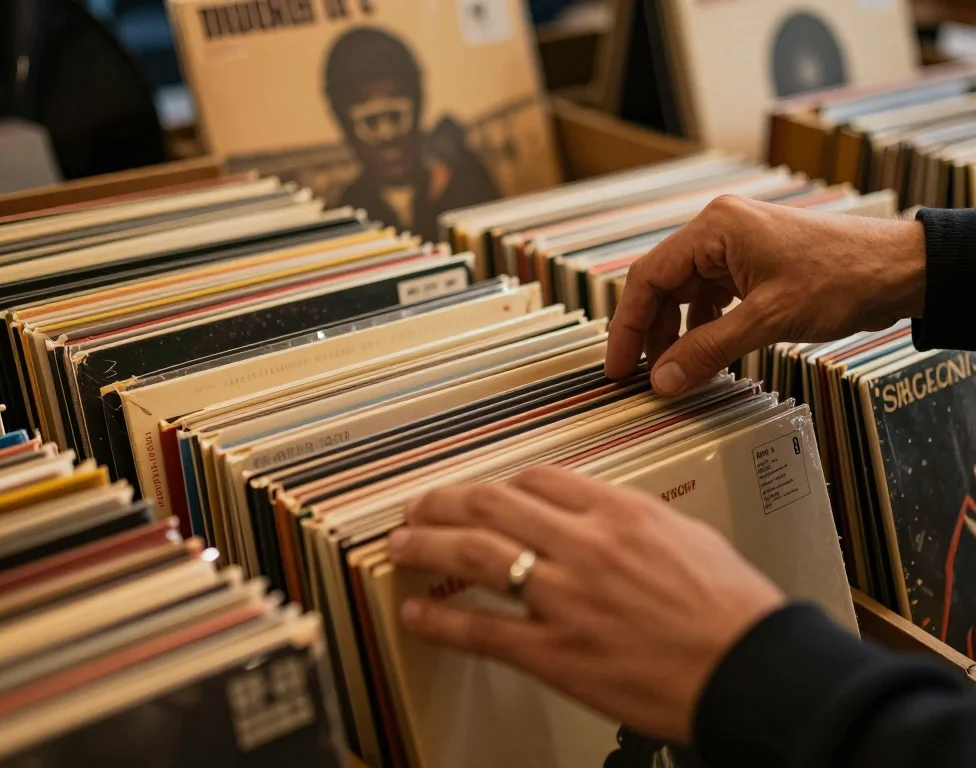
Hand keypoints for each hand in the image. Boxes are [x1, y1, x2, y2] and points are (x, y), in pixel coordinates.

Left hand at [386, 466, 785, 742]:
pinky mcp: (555, 652)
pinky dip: (441, 620)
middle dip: (444, 501)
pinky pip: (481, 629)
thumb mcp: (686, 536)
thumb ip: (631, 519)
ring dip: (426, 544)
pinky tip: (418, 614)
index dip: (499, 485)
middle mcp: (584, 544)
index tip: (484, 493)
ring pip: (474, 554)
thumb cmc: (732, 609)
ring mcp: (564, 597)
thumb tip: (598, 515)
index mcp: (619, 511)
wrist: (751, 670)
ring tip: (402, 544)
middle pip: (491, 504)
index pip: (537, 479)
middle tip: (419, 506)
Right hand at [606, 195, 926, 395]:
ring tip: (672, 372)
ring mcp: (736, 246)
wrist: (900, 270)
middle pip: (662, 285)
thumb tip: (663, 379)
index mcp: (715, 228)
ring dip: (676, 334)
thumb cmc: (843, 277)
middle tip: (639, 374)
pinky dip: (703, 328)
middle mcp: (719, 230)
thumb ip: (708, 350)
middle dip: (650, 333)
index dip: (628, 326)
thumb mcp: (767, 319)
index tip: (619, 365)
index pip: (648, 278)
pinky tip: (704, 355)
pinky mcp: (752, 264)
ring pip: (685, 294)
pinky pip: (711, 298)